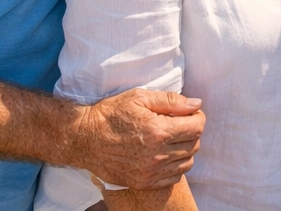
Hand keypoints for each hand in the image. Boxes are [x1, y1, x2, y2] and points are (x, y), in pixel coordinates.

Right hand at [70, 89, 204, 189]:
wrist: (83, 139)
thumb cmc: (110, 115)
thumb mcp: (140, 97)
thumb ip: (171, 101)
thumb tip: (196, 104)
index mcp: (158, 131)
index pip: (197, 127)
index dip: (197, 117)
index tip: (188, 113)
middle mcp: (156, 154)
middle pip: (194, 145)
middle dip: (191, 132)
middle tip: (178, 124)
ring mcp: (149, 172)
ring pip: (187, 163)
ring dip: (184, 149)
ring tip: (170, 139)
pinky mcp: (143, 182)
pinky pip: (173, 178)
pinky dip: (174, 166)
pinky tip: (164, 154)